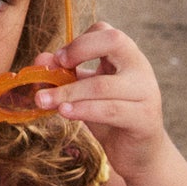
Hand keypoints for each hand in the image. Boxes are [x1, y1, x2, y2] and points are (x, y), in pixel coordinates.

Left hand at [35, 21, 166, 178]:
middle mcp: (140, 68)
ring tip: (43, 99)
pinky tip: (64, 112)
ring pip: (102, 85)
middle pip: (114, 41)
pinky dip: (83, 110)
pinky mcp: (145, 119)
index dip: (79, 41)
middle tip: (58, 65)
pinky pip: (110, 110)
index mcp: (127, 56)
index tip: (59, 59)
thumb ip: (66, 74)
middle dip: (80, 49)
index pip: (105, 32)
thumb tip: (40, 60)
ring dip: (67, 91)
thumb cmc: (110, 117)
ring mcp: (146, 92)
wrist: (140, 154)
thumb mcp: (85, 91)